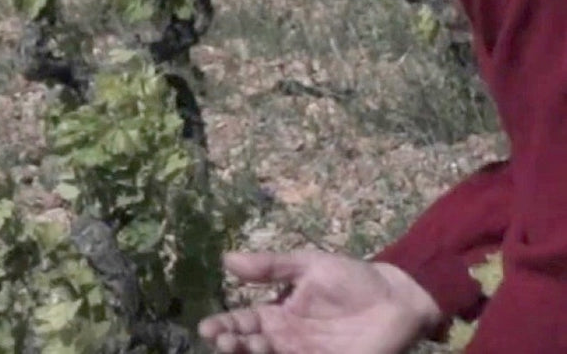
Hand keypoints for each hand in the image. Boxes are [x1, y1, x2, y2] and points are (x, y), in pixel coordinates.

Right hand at [198, 250, 443, 353]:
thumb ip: (271, 266)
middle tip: (222, 341)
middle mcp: (289, 339)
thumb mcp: (309, 265)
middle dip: (233, 344)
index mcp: (280, 313)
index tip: (207, 329)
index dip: (225, 326)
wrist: (399, 299)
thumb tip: (226, 260)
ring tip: (239, 347)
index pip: (245, 321)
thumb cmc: (352, 278)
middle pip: (253, 345)